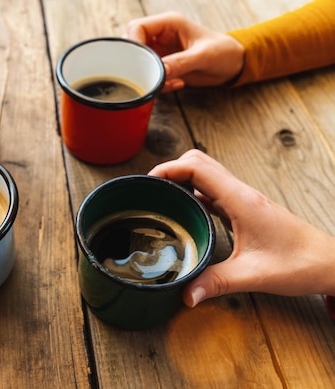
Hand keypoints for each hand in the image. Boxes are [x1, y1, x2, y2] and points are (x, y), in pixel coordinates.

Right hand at [126, 12, 244, 91]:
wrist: (234, 65)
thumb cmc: (224, 51)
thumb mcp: (204, 56)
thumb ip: (180, 62)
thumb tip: (160, 71)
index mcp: (169, 24)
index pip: (137, 27)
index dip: (133, 43)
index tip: (138, 61)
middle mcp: (161, 36)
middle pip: (133, 46)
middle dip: (139, 64)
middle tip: (151, 75)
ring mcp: (160, 52)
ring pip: (138, 64)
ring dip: (150, 77)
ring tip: (169, 81)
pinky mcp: (163, 67)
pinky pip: (150, 76)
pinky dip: (159, 84)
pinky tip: (177, 84)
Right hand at [148, 150, 334, 305]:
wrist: (330, 263)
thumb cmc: (300, 263)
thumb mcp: (253, 275)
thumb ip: (216, 283)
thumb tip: (186, 294)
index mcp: (240, 200)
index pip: (197, 167)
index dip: (168, 169)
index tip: (148, 182)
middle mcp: (240, 193)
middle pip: (199, 161)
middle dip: (170, 169)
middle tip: (150, 189)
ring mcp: (243, 200)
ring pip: (206, 173)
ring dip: (182, 178)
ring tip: (161, 197)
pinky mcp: (245, 209)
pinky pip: (213, 191)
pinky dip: (194, 193)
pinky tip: (185, 212)